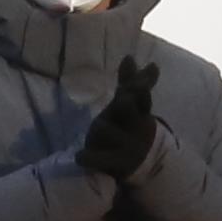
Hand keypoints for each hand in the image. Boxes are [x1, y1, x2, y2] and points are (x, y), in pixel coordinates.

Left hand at [77, 57, 161, 181]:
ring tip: (95, 131)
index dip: (140, 89)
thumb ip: (130, 82)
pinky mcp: (115, 164)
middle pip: (126, 107)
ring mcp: (127, 148)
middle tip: (123, 101)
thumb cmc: (127, 127)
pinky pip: (98, 159)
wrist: (134, 163)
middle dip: (125, 103)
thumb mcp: (128, 105)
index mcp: (140, 113)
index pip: (142, 97)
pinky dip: (89, 158)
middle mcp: (136, 129)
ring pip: (104, 128)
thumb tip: (129, 56)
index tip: (142, 80)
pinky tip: (79, 157)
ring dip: (100, 127)